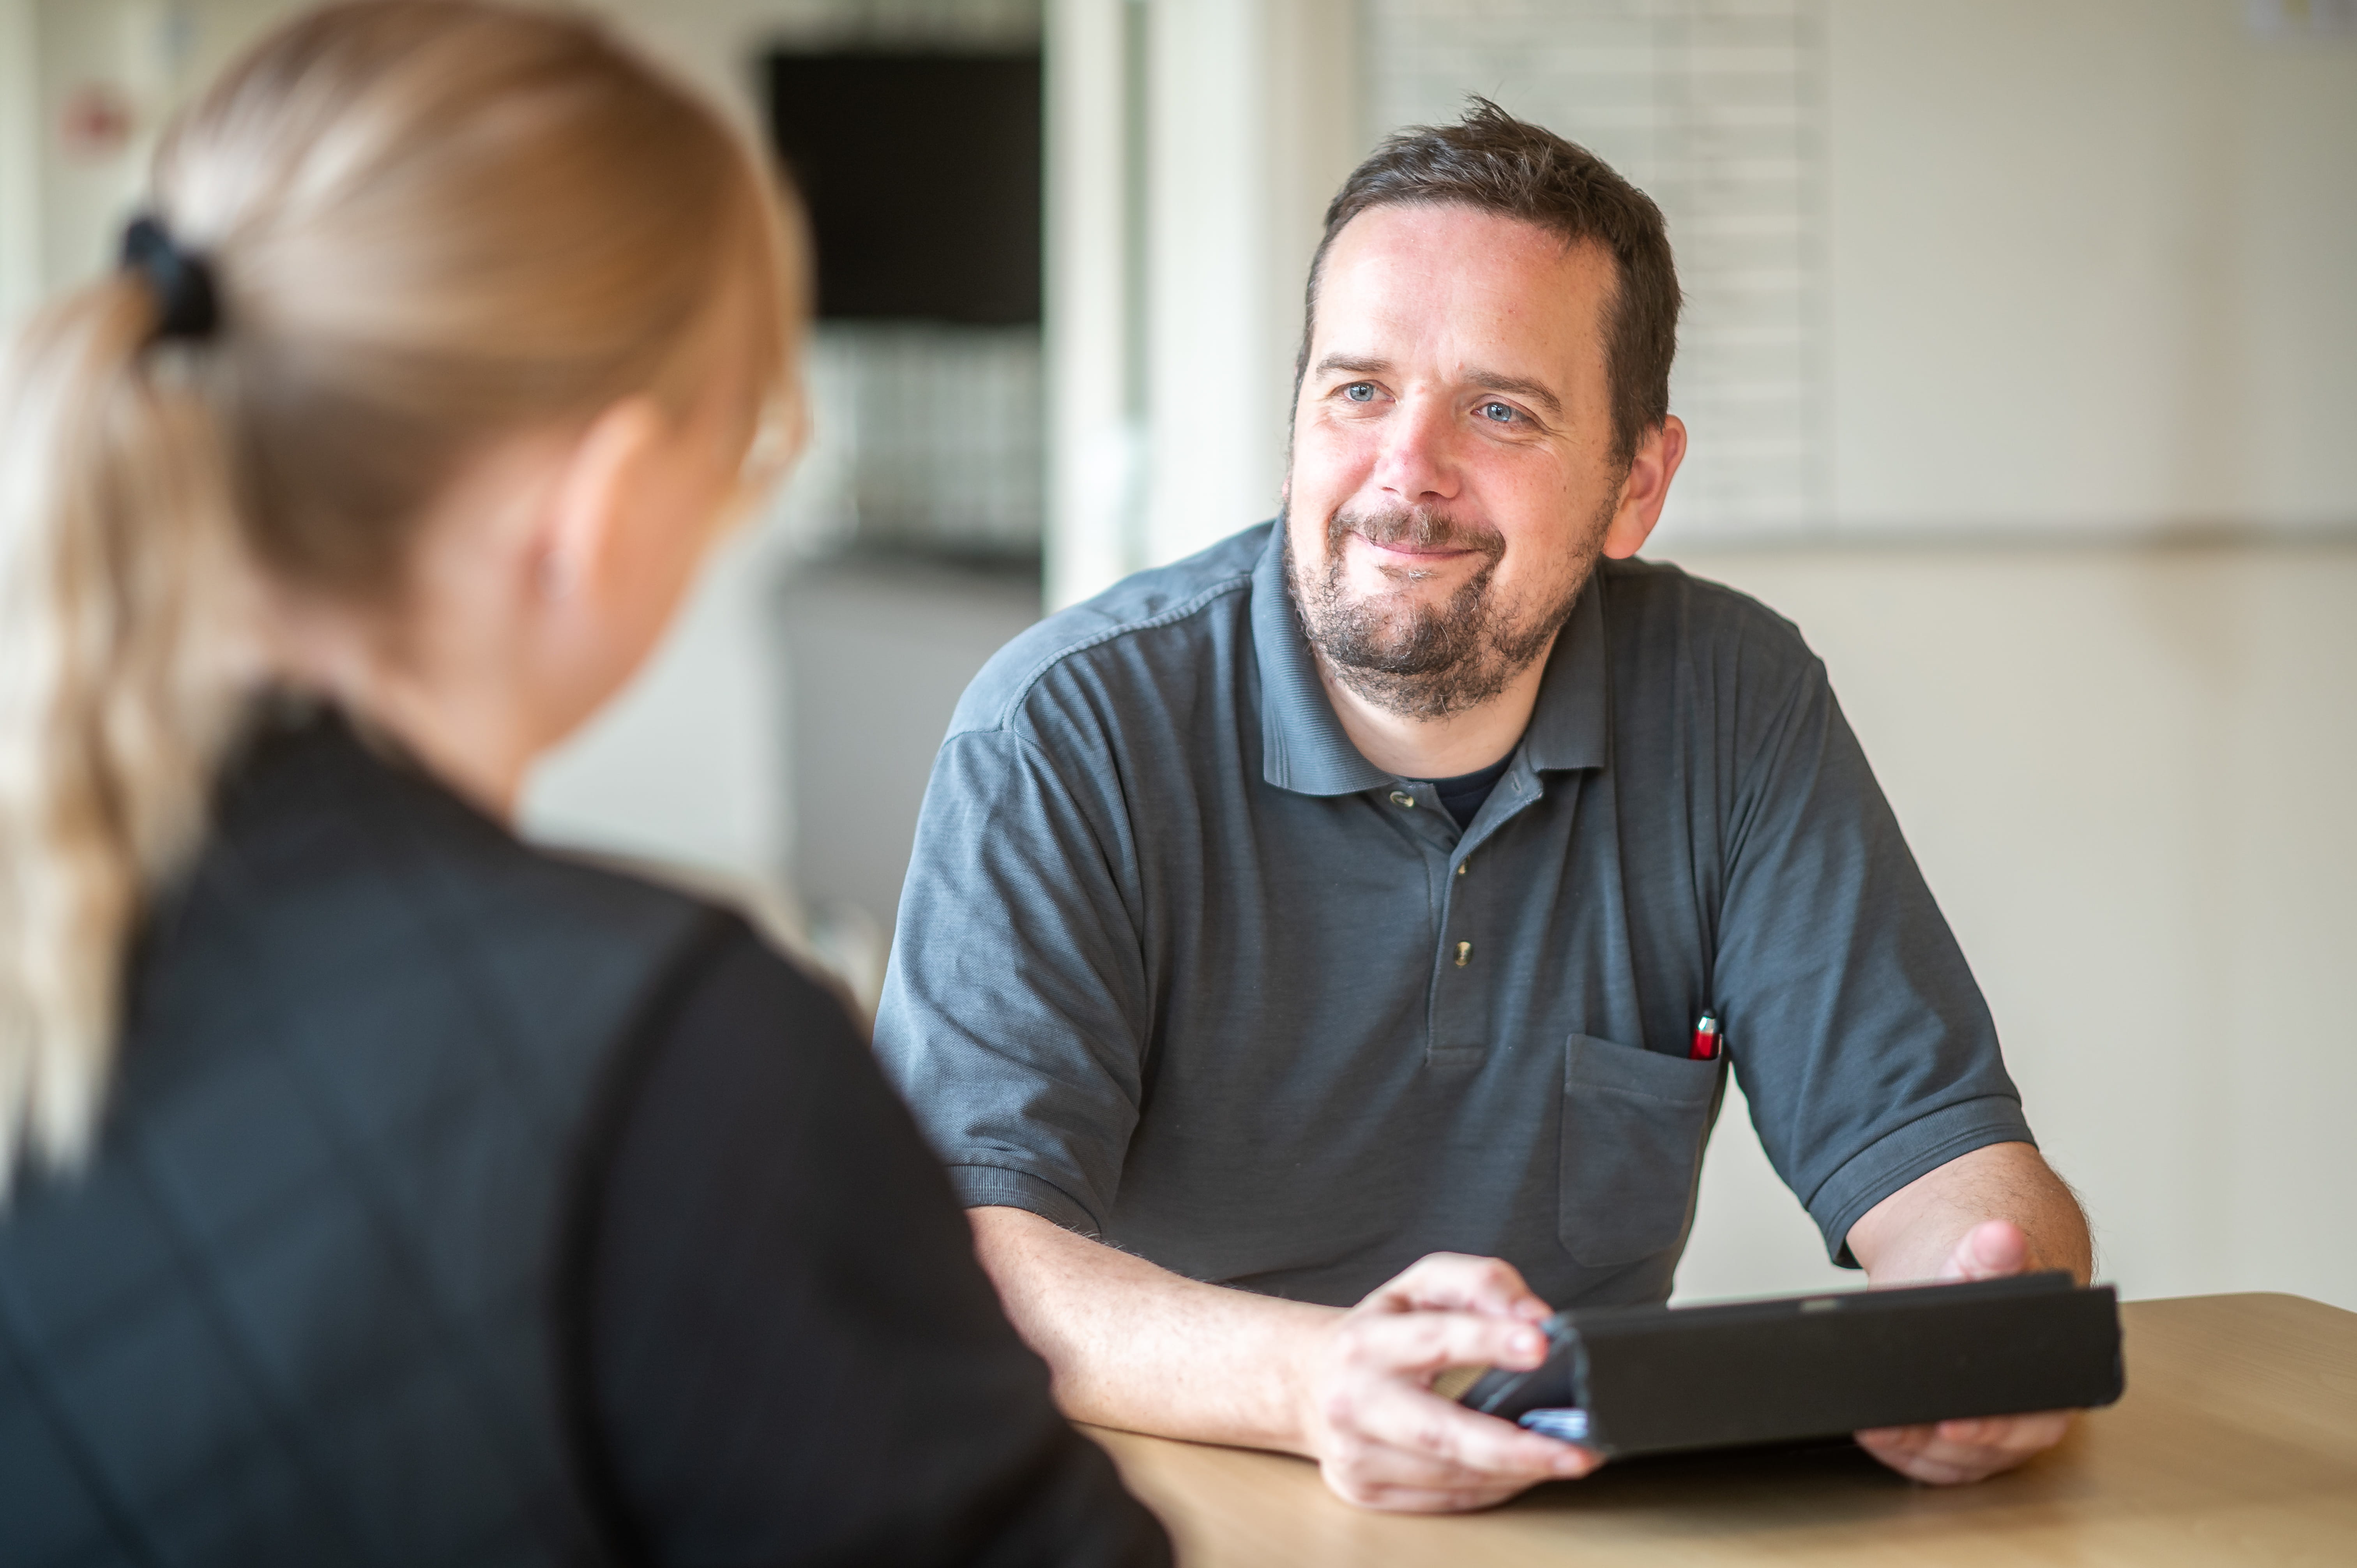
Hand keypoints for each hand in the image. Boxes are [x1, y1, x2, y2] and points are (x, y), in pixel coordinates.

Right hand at [1300, 1253, 1600, 1511]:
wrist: (1308, 1380)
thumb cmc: (1379, 1332)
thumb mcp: (1421, 1286)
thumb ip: (1480, 1283)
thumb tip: (1534, 1317)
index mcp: (1367, 1341)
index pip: (1433, 1337)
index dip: (1488, 1339)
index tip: (1541, 1341)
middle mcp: (1355, 1401)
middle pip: (1441, 1434)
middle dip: (1514, 1447)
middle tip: (1574, 1450)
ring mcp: (1356, 1455)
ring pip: (1451, 1476)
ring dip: (1516, 1472)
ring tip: (1563, 1458)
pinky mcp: (1365, 1491)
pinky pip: (1446, 1499)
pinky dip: (1492, 1488)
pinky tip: (1519, 1472)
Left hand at [1854, 1219, 2074, 1483]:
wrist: (1963, 1282)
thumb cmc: (1983, 1280)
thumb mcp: (1983, 1261)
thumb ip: (1992, 1253)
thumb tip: (2001, 1237)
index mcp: (2051, 1383)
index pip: (2031, 1423)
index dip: (1994, 1429)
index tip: (1952, 1424)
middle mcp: (2026, 1418)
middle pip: (1986, 1451)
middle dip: (1936, 1445)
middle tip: (1891, 1428)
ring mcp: (1991, 1436)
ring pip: (1953, 1461)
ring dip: (1909, 1449)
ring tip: (1872, 1427)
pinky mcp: (1957, 1442)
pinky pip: (1931, 1461)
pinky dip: (1900, 1451)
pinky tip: (1872, 1433)